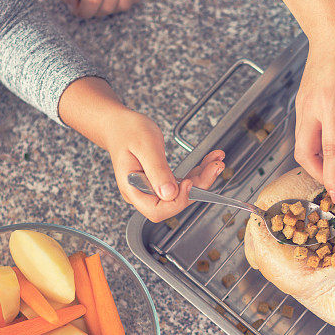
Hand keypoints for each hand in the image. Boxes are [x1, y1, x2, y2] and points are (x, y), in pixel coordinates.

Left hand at [57, 0, 145, 18]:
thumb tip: (76, 7)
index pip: (92, 0)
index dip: (84, 11)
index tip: (78, 10)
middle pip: (108, 6)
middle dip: (95, 11)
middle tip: (87, 5)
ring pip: (124, 5)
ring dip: (111, 8)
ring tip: (101, 0)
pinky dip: (125, 0)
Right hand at [58, 77, 223, 222]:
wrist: (117, 124)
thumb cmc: (127, 131)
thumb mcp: (145, 146)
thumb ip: (157, 171)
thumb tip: (169, 194)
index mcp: (133, 189)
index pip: (158, 210)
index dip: (178, 202)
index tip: (189, 183)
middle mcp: (142, 193)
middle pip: (174, 202)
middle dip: (198, 186)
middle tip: (215, 167)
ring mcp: (152, 188)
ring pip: (182, 192)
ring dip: (202, 178)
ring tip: (216, 162)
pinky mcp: (160, 181)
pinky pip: (181, 182)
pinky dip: (197, 171)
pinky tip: (209, 161)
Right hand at [294, 12, 334, 203]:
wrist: (331, 27)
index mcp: (331, 101)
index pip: (330, 148)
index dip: (334, 175)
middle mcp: (310, 107)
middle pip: (306, 154)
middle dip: (322, 175)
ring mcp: (303, 106)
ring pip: (302, 147)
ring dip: (321, 162)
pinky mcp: (303, 105)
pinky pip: (306, 135)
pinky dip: (320, 148)